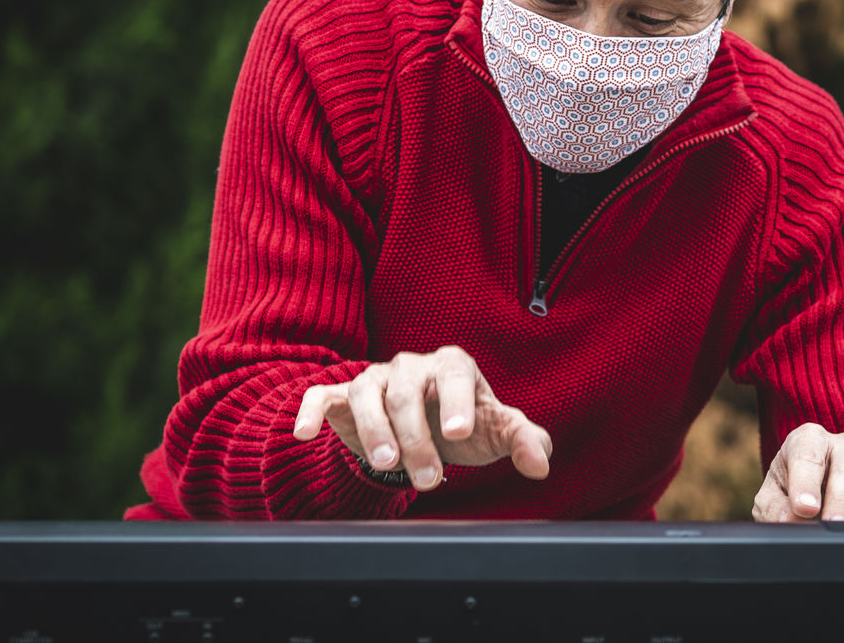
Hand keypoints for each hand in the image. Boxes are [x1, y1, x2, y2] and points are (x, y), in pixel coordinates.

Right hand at [292, 346, 552, 490]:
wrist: (424, 427)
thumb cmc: (464, 424)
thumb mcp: (496, 432)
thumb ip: (524, 441)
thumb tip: (540, 463)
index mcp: (452, 365)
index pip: (455, 372)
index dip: (456, 401)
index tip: (458, 433)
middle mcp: (411, 366)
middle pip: (409, 392)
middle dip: (417, 437)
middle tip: (429, 479)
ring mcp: (375, 378)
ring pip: (367, 392)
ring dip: (375, 430)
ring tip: (386, 463)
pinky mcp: (342, 397)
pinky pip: (322, 395)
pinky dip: (310, 410)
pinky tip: (303, 434)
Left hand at [751, 422, 843, 521]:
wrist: (824, 493)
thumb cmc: (794, 493)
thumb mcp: (775, 498)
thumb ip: (775, 509)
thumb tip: (790, 522)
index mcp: (811, 441)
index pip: (808, 455)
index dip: (805, 481)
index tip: (804, 508)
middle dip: (843, 498)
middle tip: (835, 525)